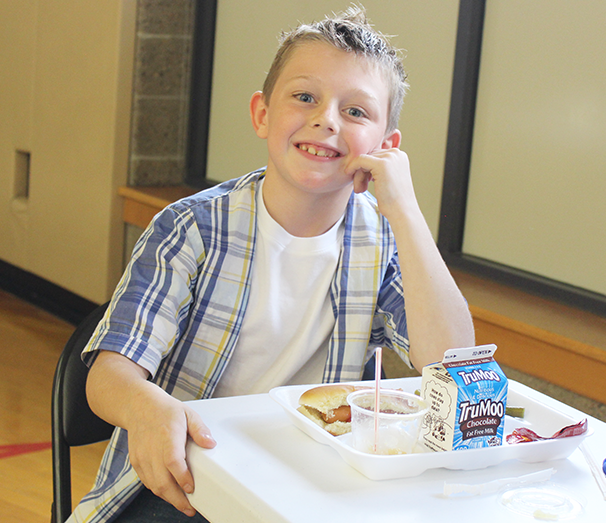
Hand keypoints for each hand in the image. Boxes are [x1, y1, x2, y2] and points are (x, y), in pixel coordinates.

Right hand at [126, 389, 216, 516]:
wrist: (139, 406)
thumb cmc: (165, 410)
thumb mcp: (188, 413)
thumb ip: (200, 429)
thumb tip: (211, 443)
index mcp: (167, 435)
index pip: (173, 461)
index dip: (182, 478)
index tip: (191, 488)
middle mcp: (152, 449)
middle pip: (162, 481)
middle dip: (177, 499)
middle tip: (190, 508)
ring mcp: (142, 457)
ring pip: (154, 486)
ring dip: (169, 498)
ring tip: (183, 505)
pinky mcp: (136, 462)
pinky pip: (147, 482)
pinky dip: (159, 490)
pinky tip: (170, 493)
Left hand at [347, 148, 417, 221]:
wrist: (401, 212)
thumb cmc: (393, 200)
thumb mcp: (388, 178)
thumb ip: (378, 168)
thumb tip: (360, 160)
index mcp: (399, 155)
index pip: (375, 156)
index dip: (366, 169)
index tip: (365, 184)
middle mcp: (396, 153)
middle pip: (368, 157)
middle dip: (361, 172)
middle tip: (361, 189)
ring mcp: (389, 157)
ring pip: (363, 160)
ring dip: (358, 175)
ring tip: (360, 190)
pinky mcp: (381, 164)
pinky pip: (360, 160)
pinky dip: (352, 168)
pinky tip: (352, 179)